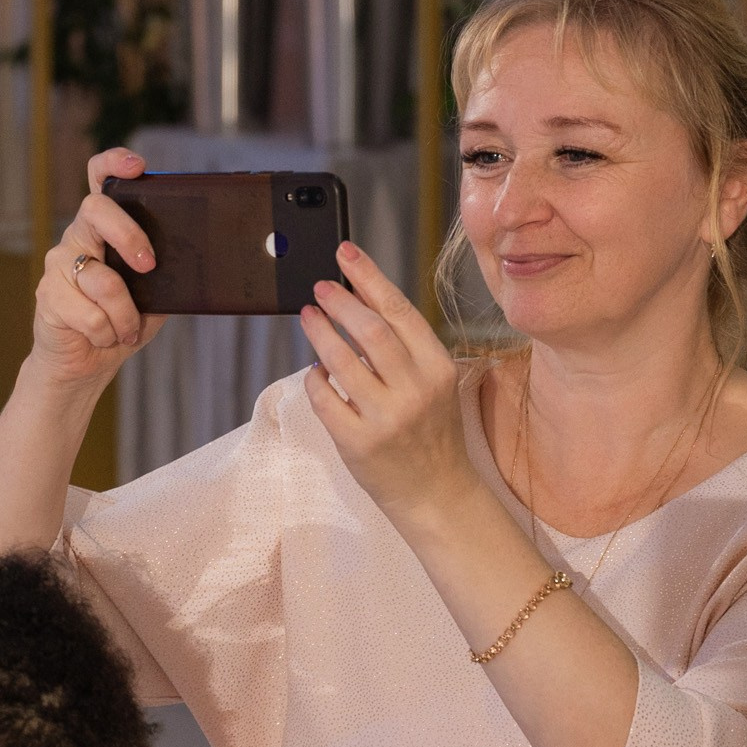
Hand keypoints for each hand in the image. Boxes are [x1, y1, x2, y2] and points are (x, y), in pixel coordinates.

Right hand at [29, 148, 166, 390]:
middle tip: (149, 266)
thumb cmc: (120, 322)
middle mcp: (77, 237)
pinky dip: (107, 333)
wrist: (83, 364)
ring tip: (126, 329)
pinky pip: (90, 315)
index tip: (138, 167)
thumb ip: (166, 272)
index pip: (100, 179)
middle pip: (95, 210)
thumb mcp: (154, 295)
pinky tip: (104, 337)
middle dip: (128, 236)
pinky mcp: (47, 296)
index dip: (114, 164)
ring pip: (101, 279)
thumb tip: (198, 260)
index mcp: (104, 229)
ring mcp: (59, 264)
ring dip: (125, 314)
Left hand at [299, 243, 475, 526]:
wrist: (437, 493)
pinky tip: (315, 370)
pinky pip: (326, 400)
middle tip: (319, 289)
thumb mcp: (431, 382)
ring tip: (308, 317)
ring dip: (320, 333)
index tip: (345, 254)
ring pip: (342, 361)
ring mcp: (387, 419)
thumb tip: (358, 295)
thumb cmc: (430, 431)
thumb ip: (402, 345)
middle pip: (370, 330)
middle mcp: (415, 391)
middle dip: (339, 302)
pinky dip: (315, 379)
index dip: (369, 277)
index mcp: (437, 368)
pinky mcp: (359, 444)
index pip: (400, 310)